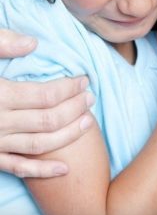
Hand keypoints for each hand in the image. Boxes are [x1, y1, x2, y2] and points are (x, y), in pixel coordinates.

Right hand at [0, 29, 93, 177]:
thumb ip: (1, 43)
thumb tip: (33, 43)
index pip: (47, 95)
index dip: (70, 88)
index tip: (84, 80)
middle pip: (49, 120)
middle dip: (75, 108)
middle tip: (90, 98)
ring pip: (39, 145)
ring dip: (68, 135)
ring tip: (88, 122)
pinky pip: (17, 168)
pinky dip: (41, 171)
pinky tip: (63, 169)